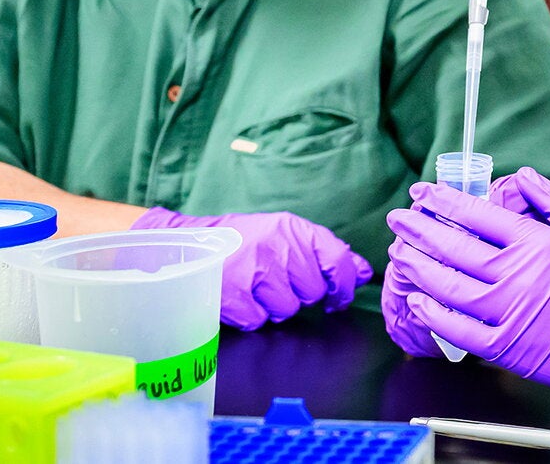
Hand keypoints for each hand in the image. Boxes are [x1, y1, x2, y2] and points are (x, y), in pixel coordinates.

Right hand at [134, 207, 372, 330]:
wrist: (184, 244)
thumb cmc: (241, 242)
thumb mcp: (284, 236)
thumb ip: (326, 253)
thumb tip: (365, 271)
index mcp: (293, 228)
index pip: (339, 259)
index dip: (345, 285)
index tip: (339, 298)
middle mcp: (278, 245)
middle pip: (313, 291)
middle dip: (299, 295)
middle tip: (276, 284)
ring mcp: (254, 269)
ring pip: (288, 310)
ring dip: (273, 308)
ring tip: (255, 290)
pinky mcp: (234, 293)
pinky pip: (259, 321)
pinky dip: (250, 317)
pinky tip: (239, 299)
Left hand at [385, 167, 549, 391]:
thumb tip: (522, 174)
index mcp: (534, 244)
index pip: (477, 215)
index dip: (444, 201)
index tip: (422, 192)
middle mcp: (515, 275)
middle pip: (454, 248)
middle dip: (419, 229)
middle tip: (397, 219)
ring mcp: (507, 312)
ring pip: (449, 286)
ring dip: (418, 267)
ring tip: (400, 254)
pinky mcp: (504, 347)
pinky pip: (458, 330)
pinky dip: (434, 315)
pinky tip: (418, 300)